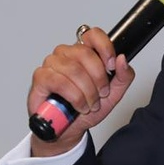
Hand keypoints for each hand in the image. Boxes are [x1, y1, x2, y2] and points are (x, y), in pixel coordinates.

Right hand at [27, 27, 134, 155]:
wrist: (66, 130)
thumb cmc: (85, 110)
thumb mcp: (112, 95)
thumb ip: (123, 76)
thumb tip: (122, 59)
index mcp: (83, 53)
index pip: (93, 35)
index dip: (105, 47)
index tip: (111, 65)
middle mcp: (66, 54)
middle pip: (85, 53)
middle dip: (98, 78)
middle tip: (102, 94)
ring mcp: (51, 64)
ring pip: (74, 69)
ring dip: (87, 91)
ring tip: (90, 104)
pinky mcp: (41, 77)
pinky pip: (60, 81)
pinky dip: (74, 96)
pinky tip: (78, 105)